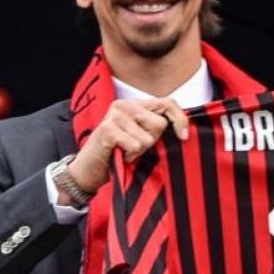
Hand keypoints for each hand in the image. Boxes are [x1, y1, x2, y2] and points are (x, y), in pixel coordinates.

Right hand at [65, 98, 189, 195]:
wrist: (88, 170)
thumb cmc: (118, 154)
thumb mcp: (141, 139)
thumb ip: (156, 129)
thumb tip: (184, 131)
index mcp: (135, 105)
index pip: (168, 102)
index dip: (180, 119)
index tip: (183, 137)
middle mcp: (124, 105)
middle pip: (159, 124)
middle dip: (151, 142)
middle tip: (134, 147)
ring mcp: (114, 115)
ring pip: (147, 139)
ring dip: (138, 152)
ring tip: (124, 152)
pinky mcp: (107, 129)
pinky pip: (135, 145)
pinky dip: (129, 156)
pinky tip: (118, 155)